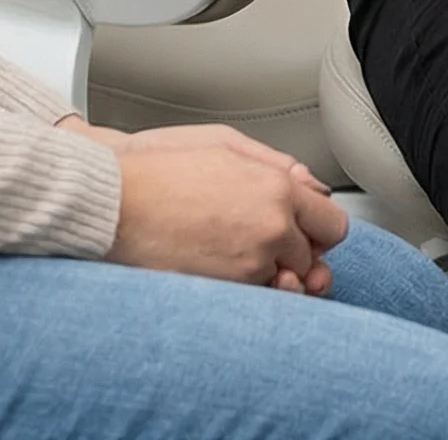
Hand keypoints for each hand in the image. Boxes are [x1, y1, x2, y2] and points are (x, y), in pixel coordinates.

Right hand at [104, 143, 347, 293]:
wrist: (116, 203)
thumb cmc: (165, 169)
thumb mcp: (228, 146)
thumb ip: (277, 167)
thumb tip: (309, 186)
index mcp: (278, 190)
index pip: (332, 224)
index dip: (317, 228)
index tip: (304, 227)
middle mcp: (271, 229)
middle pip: (310, 259)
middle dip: (293, 253)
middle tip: (263, 240)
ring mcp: (247, 265)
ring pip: (282, 284)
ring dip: (268, 274)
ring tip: (237, 254)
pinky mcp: (220, 291)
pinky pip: (251, 301)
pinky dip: (243, 290)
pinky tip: (221, 269)